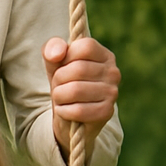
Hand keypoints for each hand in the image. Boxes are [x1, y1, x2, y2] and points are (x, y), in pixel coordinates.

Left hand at [43, 36, 119, 156]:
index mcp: (104, 55)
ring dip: (59, 96)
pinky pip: (78, 110)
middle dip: (58, 79)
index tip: (63, 66)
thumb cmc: (64, 84)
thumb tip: (57, 54)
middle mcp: (113, 72)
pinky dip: (64, 111)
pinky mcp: (106, 112)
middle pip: (78, 69)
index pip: (84, 47)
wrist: (69, 117)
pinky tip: (64, 111)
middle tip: (58, 86)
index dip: (66, 57)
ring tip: (61, 99)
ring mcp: (112, 93)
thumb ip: (52, 49)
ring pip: (75, 90)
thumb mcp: (54, 63)